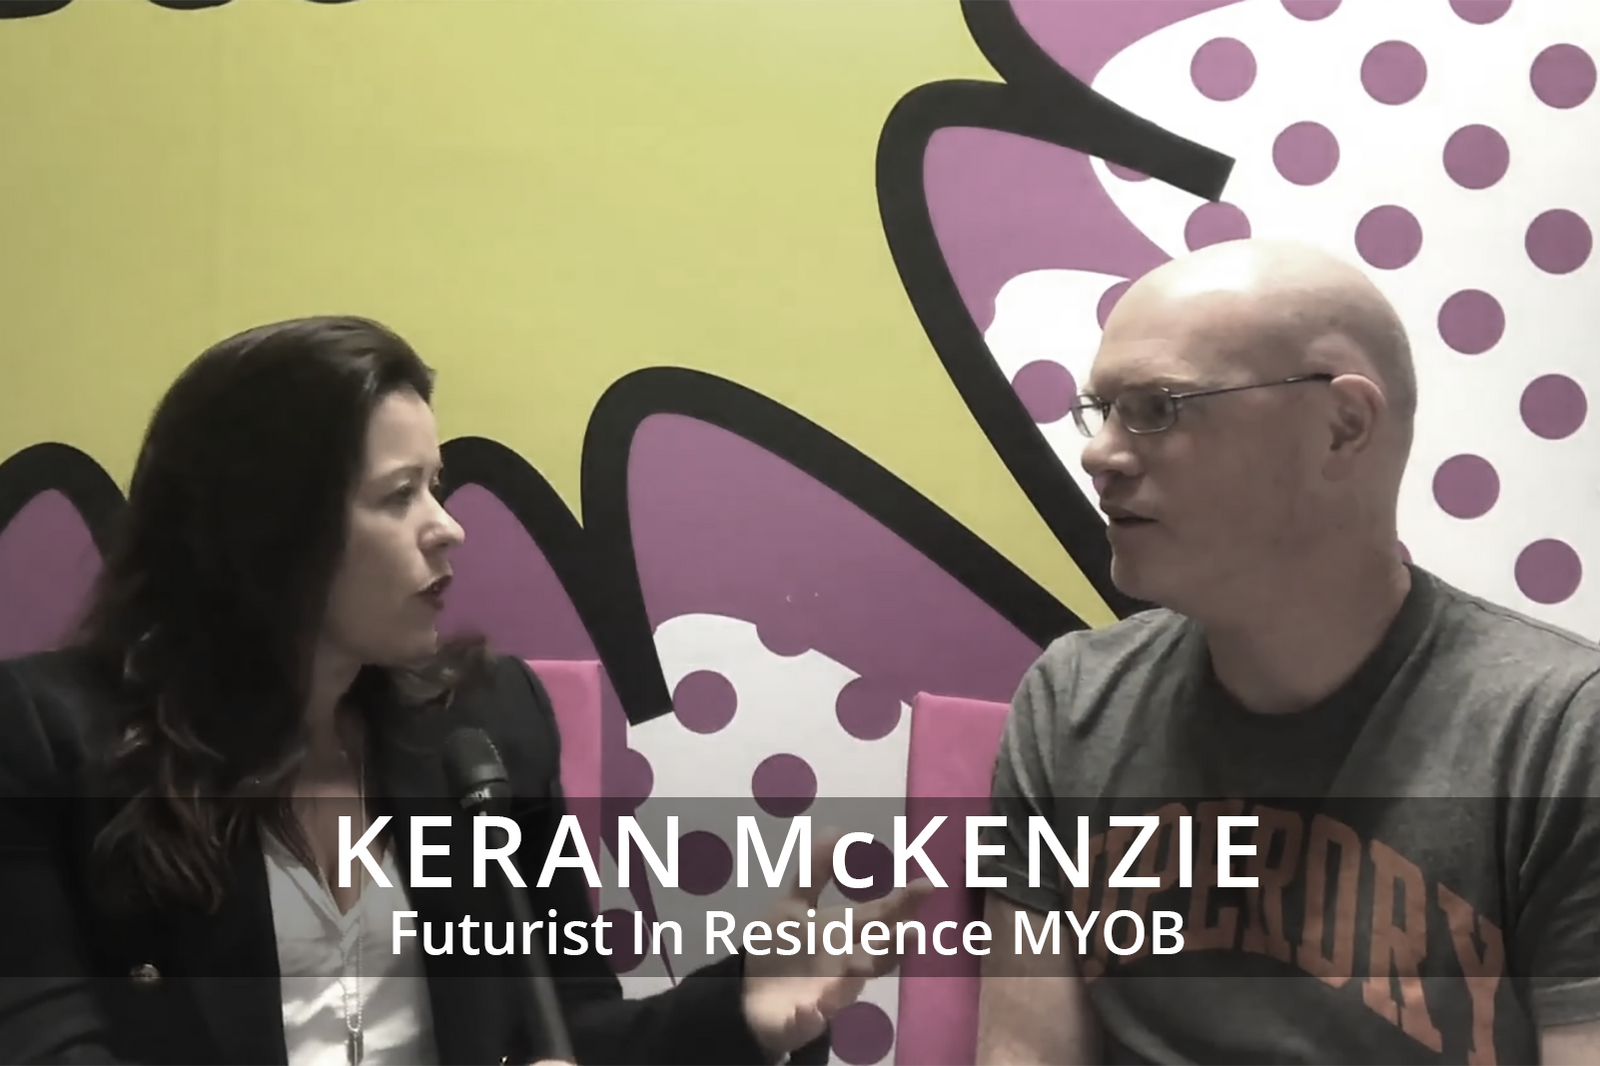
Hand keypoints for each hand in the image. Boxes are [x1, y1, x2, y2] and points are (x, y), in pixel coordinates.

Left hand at [739, 826, 933, 1057]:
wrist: (756, 1000)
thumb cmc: (786, 950)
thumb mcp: (795, 905)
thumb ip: (816, 871)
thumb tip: (837, 830)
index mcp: (846, 933)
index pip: (880, 915)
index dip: (903, 901)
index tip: (928, 885)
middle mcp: (848, 961)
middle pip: (876, 948)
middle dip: (893, 942)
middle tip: (913, 930)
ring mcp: (832, 990)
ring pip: (852, 982)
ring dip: (860, 974)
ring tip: (864, 964)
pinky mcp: (809, 1016)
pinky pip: (814, 1014)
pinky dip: (815, 1010)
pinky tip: (813, 1005)